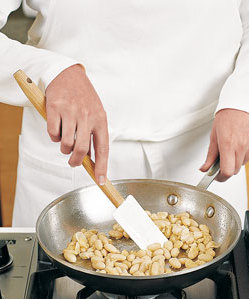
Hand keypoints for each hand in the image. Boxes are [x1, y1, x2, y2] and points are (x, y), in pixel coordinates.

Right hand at [45, 64, 107, 184]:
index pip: (103, 148)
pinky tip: (57, 128)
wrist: (69, 74)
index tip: (101, 180)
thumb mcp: (95, 114)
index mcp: (100, 119)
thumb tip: (91, 160)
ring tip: (65, 141)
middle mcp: (86, 116)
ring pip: (65, 143)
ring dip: (64, 148)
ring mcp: (70, 112)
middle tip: (73, 162)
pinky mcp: (55, 108)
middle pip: (81, 149)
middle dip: (76, 161)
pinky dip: (54, 136)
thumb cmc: (84, 98)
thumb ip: (94, 135)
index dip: (102, 167)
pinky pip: (53, 133)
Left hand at [200, 109, 248, 181]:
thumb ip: (210, 155)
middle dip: (228, 166)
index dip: (221, 177)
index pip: (227, 171)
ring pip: (244, 162)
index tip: (217, 176)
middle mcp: (243, 145)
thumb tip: (204, 169)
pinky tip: (243, 140)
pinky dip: (247, 152)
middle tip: (224, 156)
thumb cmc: (227, 116)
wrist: (243, 101)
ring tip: (234, 143)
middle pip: (235, 169)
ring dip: (238, 158)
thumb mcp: (214, 135)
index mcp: (228, 144)